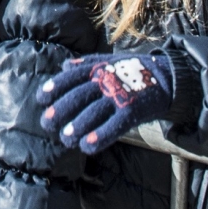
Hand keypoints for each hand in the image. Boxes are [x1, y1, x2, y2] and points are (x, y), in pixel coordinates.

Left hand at [39, 52, 174, 153]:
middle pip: (78, 95)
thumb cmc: (131, 71)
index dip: (55, 87)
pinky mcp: (133, 109)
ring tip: (66, 138)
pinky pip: (115, 124)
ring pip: (94, 111)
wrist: (165, 76)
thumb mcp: (108, 62)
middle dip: (61, 109)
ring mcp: (119, 94)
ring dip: (78, 126)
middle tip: (47, 123)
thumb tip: (63, 66)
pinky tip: (88, 146)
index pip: (71, 77)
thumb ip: (85, 64)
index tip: (41, 98)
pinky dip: (101, 135)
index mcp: (97, 68)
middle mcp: (105, 80)